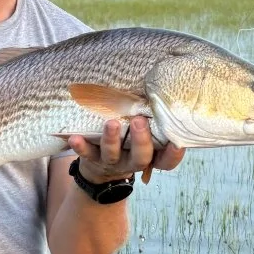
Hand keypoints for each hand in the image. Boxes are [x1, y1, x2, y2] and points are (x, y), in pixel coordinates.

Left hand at [64, 116, 184, 184]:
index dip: (173, 155)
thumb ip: (154, 119)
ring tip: (112, 123)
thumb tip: (165, 86)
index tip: (178, 144)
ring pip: (112, 153)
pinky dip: (80, 146)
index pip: (166, 160)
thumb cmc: (130, 141)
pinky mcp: (92, 158)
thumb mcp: (145, 134)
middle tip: (140, 121)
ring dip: (112, 139)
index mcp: (151, 155)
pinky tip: (74, 137)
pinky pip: (85, 153)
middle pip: (141, 157)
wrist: (101, 167)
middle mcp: (133, 160)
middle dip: (141, 140)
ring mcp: (112, 161)